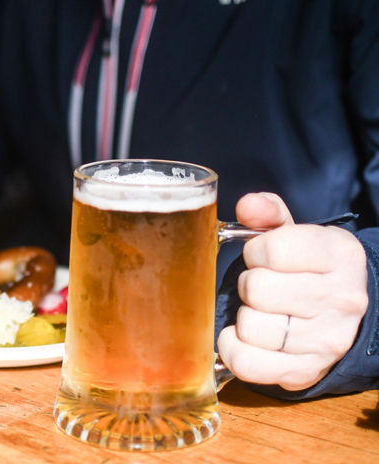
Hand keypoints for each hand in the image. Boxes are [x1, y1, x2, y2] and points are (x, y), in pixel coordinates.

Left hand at [217, 192, 367, 390]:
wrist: (344, 318)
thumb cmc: (309, 271)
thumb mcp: (296, 235)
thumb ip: (269, 215)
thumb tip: (248, 206)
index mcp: (340, 256)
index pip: (272, 249)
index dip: (256, 252)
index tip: (263, 258)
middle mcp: (341, 299)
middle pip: (258, 289)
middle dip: (249, 284)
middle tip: (262, 287)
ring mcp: (326, 339)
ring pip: (250, 326)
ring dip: (244, 317)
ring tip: (261, 312)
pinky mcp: (306, 371)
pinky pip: (246, 363)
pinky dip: (233, 349)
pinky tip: (244, 338)